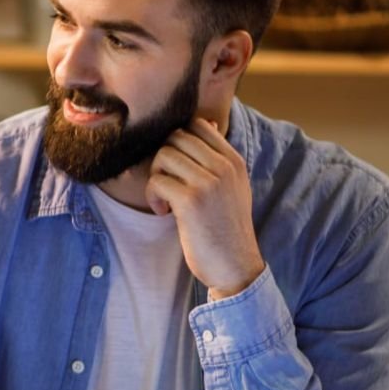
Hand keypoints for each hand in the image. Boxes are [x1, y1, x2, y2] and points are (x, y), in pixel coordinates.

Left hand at [145, 118, 264, 298]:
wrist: (235, 266)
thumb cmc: (225, 227)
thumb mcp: (232, 187)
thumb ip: (218, 158)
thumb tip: (206, 123)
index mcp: (234, 160)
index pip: (198, 125)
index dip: (177, 141)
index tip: (175, 167)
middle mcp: (225, 166)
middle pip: (176, 136)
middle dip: (163, 159)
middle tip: (166, 184)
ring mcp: (210, 182)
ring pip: (164, 155)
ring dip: (156, 177)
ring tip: (165, 199)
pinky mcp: (192, 201)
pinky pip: (157, 181)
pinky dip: (153, 196)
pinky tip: (164, 212)